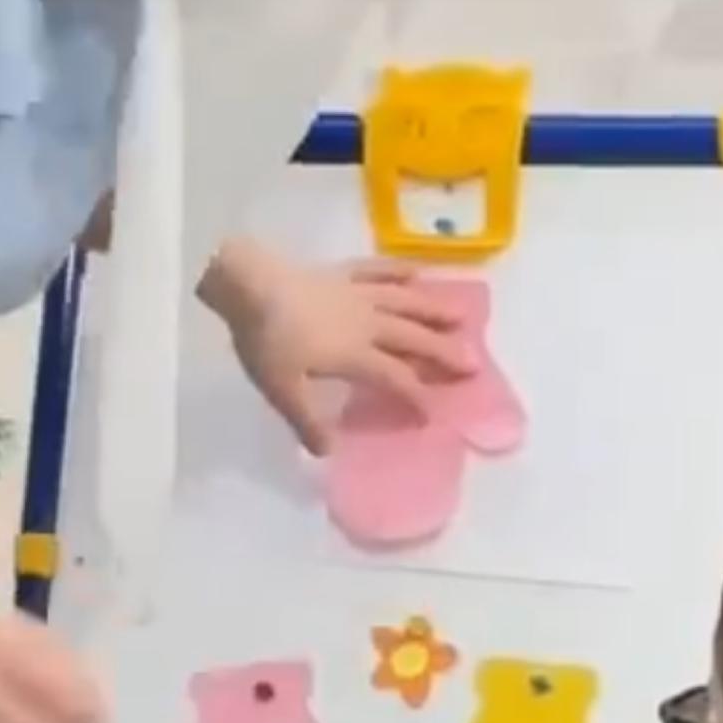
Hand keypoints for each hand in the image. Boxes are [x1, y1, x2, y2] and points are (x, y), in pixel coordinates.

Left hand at [207, 245, 484, 454]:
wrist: (247, 284)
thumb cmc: (265, 340)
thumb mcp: (283, 390)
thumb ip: (308, 422)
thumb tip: (330, 452)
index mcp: (355, 354)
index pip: (396, 378)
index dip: (418, 397)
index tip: (436, 413)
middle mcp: (366, 322)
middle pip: (412, 338)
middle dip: (443, 352)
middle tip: (474, 363)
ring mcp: (355, 292)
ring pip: (403, 301)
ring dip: (432, 309)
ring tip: (461, 316)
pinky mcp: (339, 271)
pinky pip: (376, 269)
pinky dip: (397, 270)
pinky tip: (416, 271)